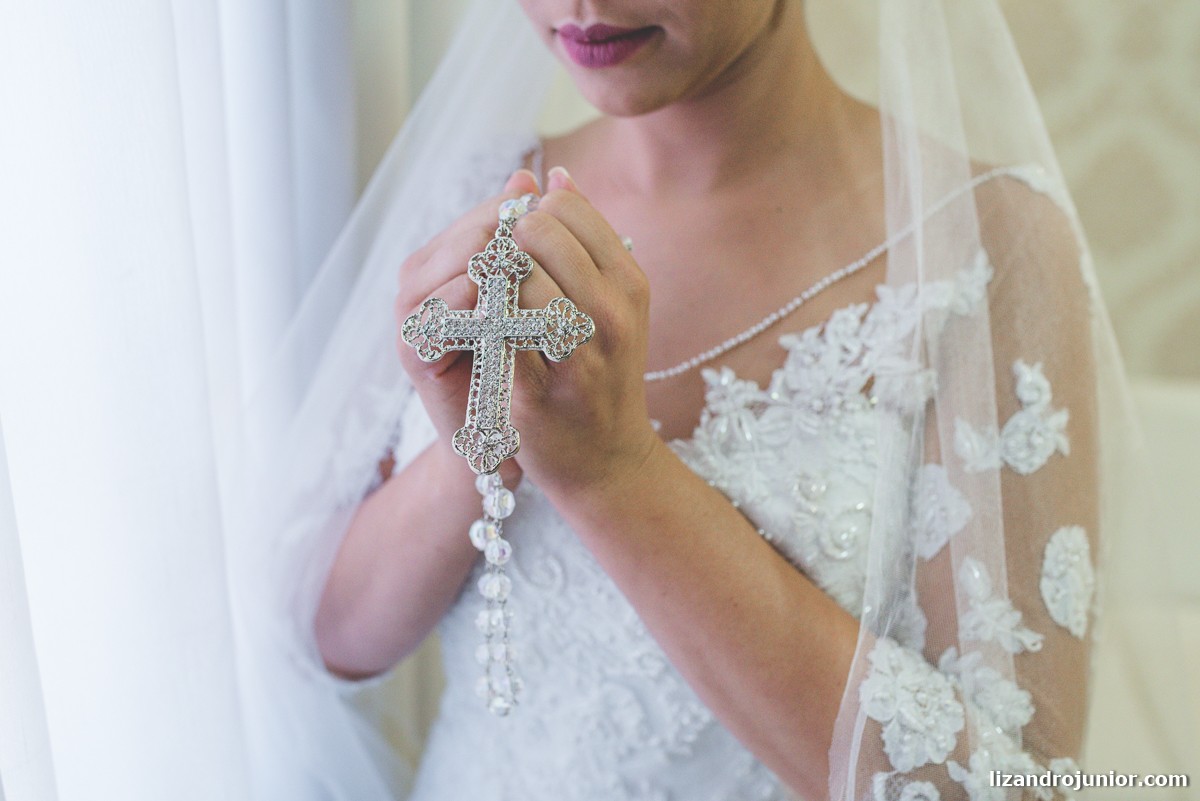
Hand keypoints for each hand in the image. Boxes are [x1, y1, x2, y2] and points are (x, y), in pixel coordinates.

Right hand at [394, 170, 542, 484]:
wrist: (508, 437)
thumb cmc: (526, 363)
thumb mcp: (537, 297)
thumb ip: (536, 241)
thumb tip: (544, 172)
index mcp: (455, 257)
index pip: (484, 216)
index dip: (516, 211)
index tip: (552, 211)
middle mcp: (427, 278)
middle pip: (461, 237)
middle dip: (497, 233)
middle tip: (534, 233)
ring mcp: (415, 314)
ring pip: (437, 270)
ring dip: (476, 265)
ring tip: (513, 265)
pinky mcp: (412, 354)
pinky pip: (427, 321)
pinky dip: (455, 309)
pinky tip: (486, 304)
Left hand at [507, 167, 659, 496]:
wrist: (605, 460)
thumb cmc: (603, 374)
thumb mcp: (613, 303)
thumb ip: (585, 239)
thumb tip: (553, 173)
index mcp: (630, 283)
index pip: (568, 207)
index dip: (529, 214)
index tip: (519, 242)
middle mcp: (612, 314)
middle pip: (539, 232)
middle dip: (505, 242)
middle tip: (497, 270)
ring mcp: (577, 354)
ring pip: (515, 277)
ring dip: (489, 282)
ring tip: (489, 302)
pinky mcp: (537, 390)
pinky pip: (494, 333)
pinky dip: (478, 323)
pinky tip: (478, 333)